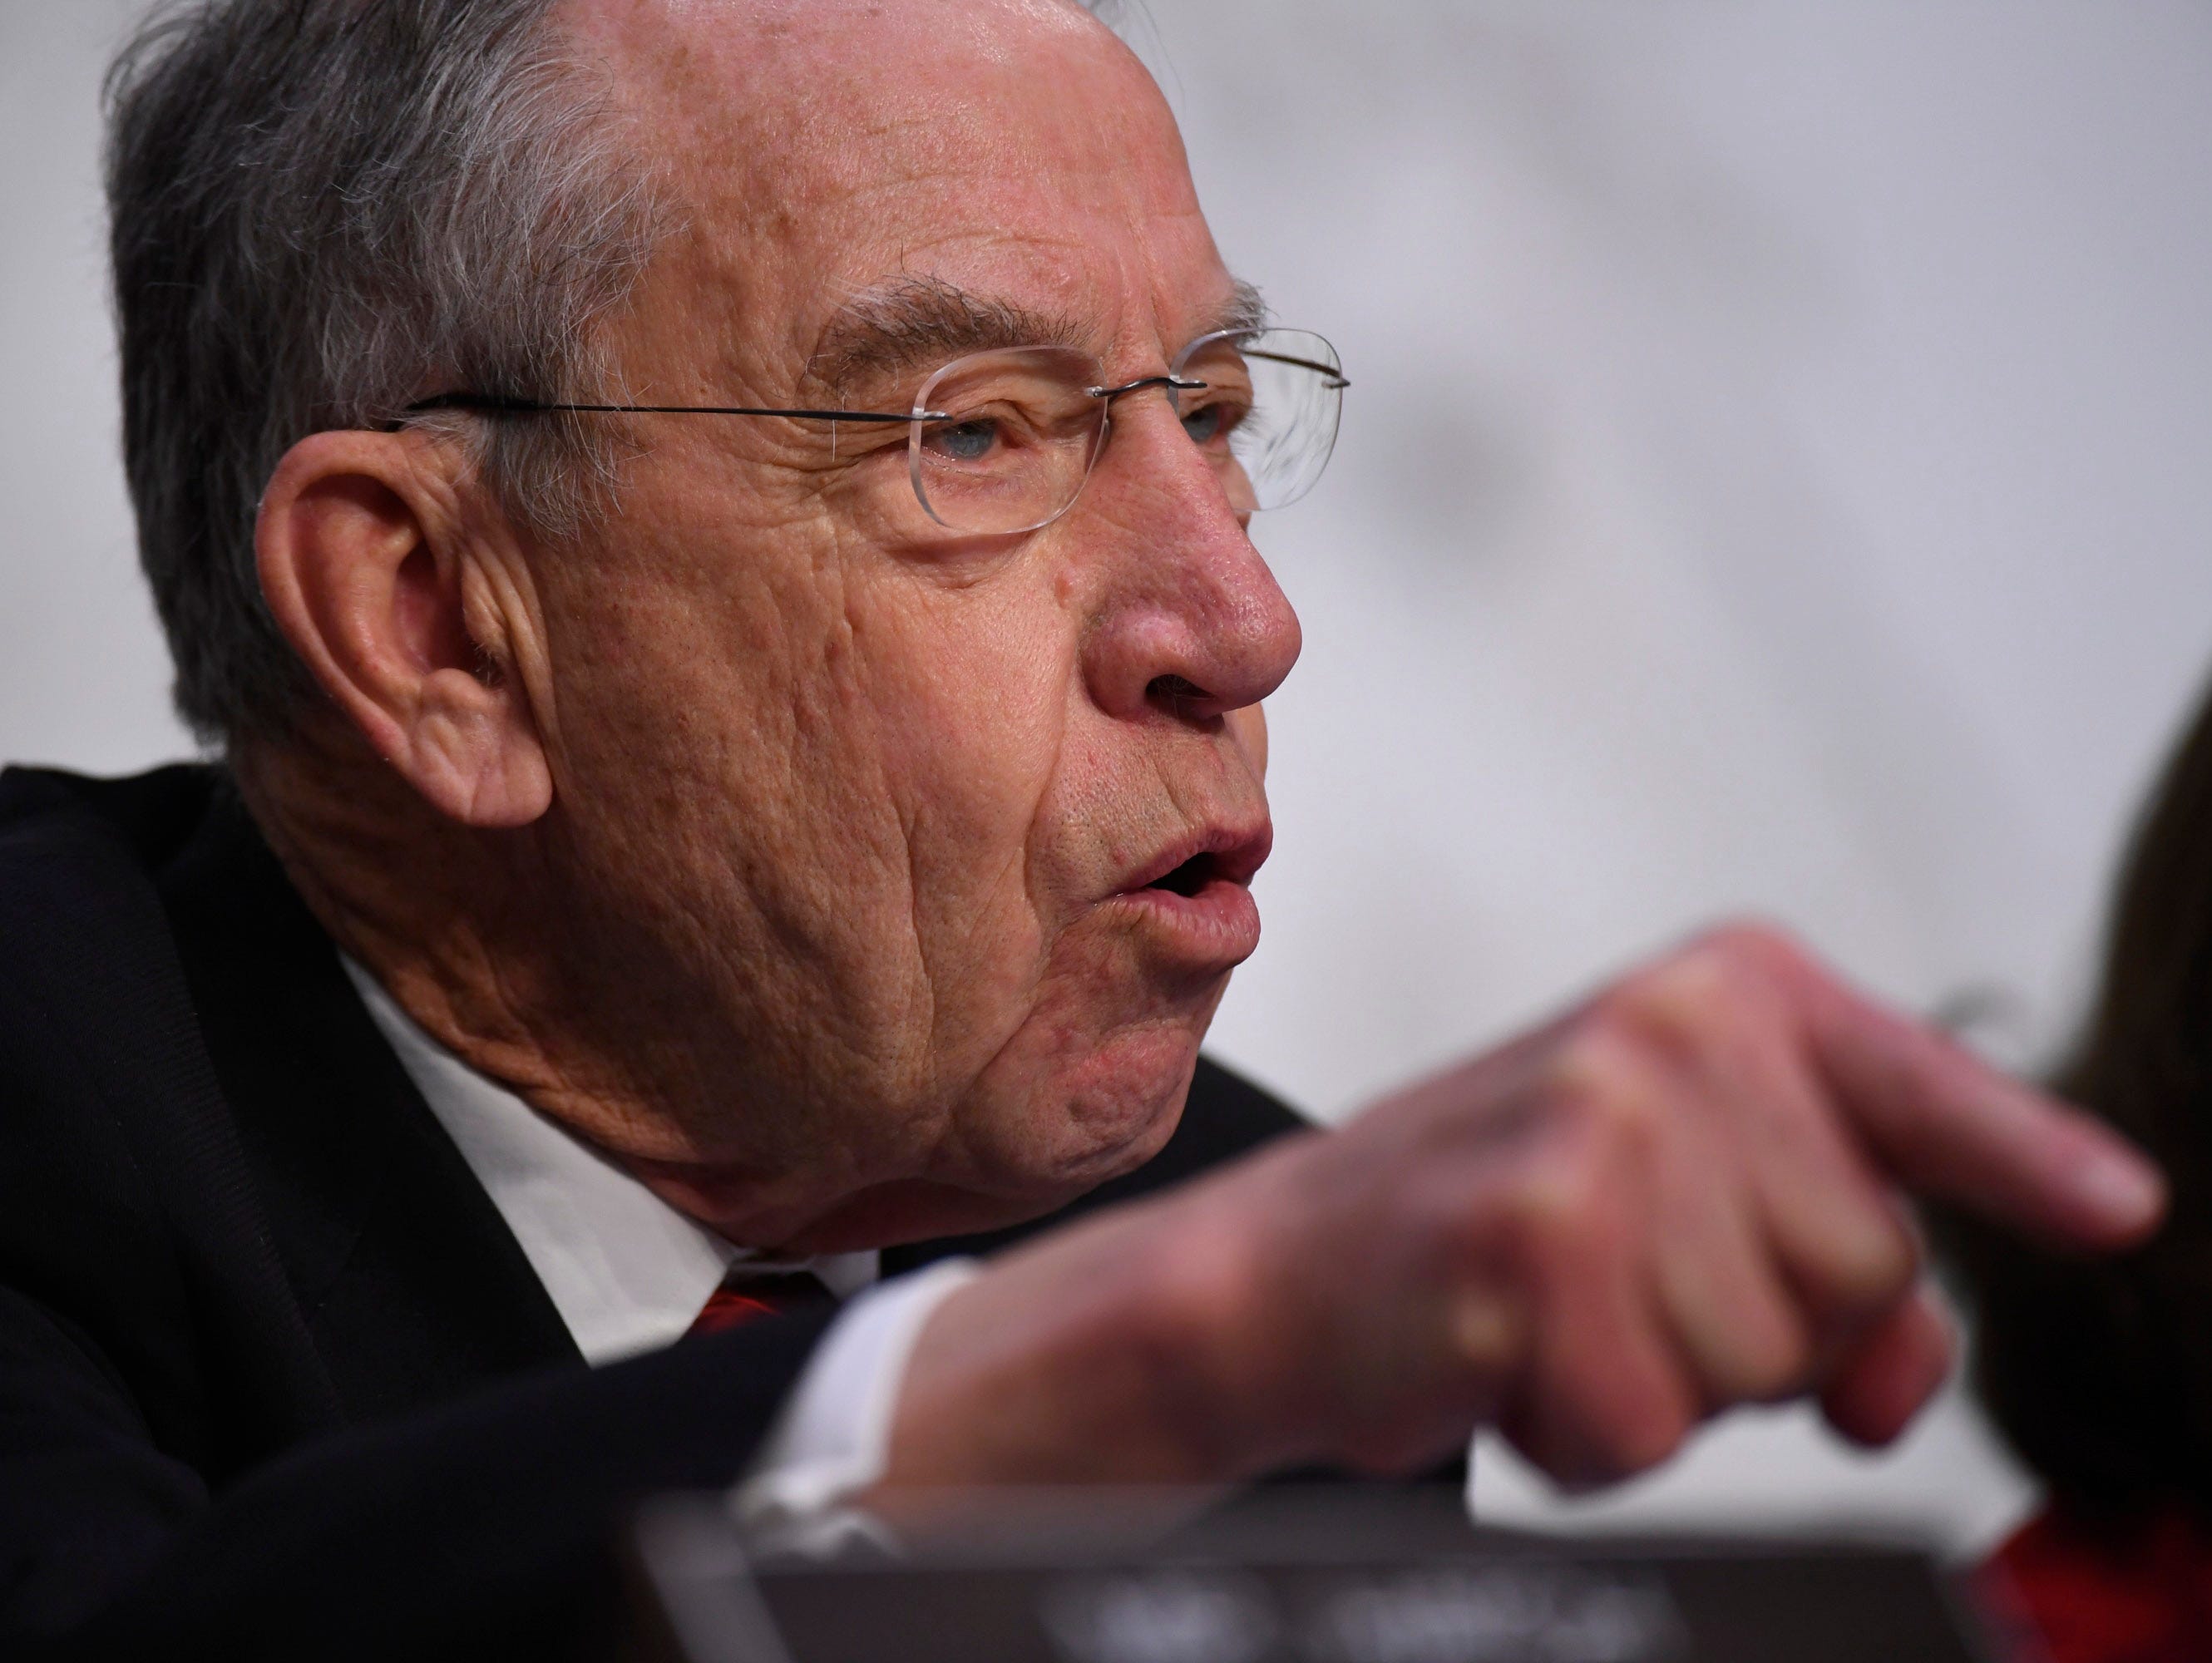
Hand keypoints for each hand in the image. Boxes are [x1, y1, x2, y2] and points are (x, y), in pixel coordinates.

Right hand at [879, 925, 2164, 1495]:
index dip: (2020, 1159)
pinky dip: (1586, 1433)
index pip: (1911, 1082)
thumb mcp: (1677, 1196)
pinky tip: (1505, 1360)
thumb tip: (1901, 1385)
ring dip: (1666, 1381)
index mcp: (1717, 994)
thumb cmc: (1488, 1221)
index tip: (2119, 1211)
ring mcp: (1594, 1130)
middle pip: (1864, 1268)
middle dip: (1758, 1323)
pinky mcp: (1524, 1244)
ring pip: (1767, 1361)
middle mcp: (1666, 1034)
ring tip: (1552, 1313)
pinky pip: (1650, 1423)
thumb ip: (1828, 1262)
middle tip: (1620, 1282)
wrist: (1280, 1266)